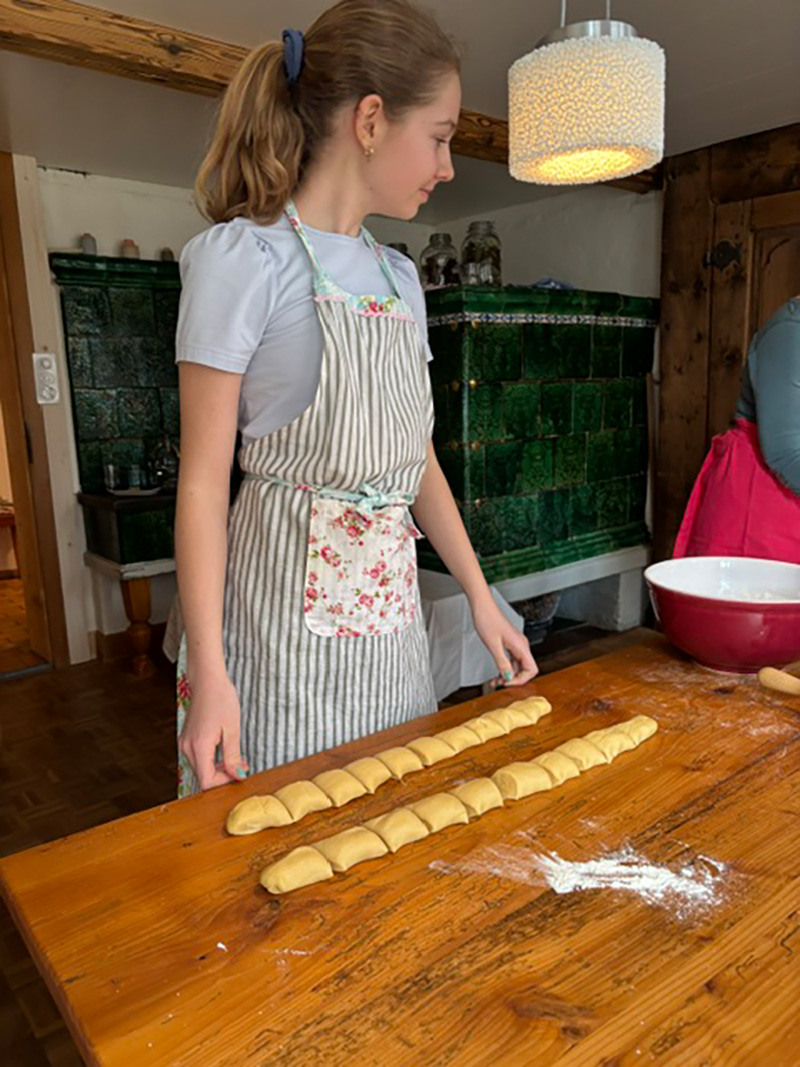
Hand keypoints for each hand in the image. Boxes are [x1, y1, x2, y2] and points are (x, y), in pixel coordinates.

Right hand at [179, 672, 248, 790]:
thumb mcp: (233, 730)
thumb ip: (233, 757)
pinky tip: (224, 749)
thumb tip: (237, 776)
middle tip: (242, 764)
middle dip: (224, 775)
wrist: (208, 681)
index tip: (239, 772)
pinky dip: (212, 759)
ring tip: (236, 756)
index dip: (224, 782)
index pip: (207, 782)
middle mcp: (187, 748)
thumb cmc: (221, 700)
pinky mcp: (186, 740)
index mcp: (199, 747)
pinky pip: (199, 758)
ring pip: (201, 768)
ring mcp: (184, 744)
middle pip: (203, 777)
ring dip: (218, 768)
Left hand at [471, 593, 538, 688]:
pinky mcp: (510, 643)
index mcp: (521, 646)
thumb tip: (508, 678)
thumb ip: (502, 663)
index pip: (531, 670)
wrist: (482, 606)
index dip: (521, 680)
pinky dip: (505, 668)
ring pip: (518, 666)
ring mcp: (516, 644)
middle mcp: (521, 645)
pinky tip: (497, 671)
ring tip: (495, 680)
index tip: (507, 682)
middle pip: (526, 669)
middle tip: (500, 684)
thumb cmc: (488, 620)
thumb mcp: (493, 645)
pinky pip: (512, 660)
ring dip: (508, 675)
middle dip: (513, 679)